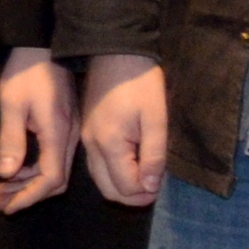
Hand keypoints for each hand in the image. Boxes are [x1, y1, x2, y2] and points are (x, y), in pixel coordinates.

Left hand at [0, 47, 79, 212]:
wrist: (43, 45)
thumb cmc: (26, 71)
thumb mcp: (12, 104)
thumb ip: (11, 140)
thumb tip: (8, 173)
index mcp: (58, 132)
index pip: (50, 178)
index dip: (29, 197)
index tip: (7, 206)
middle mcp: (69, 136)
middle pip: (56, 180)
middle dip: (27, 194)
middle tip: (0, 201)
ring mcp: (70, 132)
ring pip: (55, 170)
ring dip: (29, 184)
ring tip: (2, 190)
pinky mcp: (66, 127)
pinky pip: (54, 158)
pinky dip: (34, 170)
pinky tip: (16, 170)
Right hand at [81, 53, 169, 206]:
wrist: (115, 52)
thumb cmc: (141, 84)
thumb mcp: (156, 119)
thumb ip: (153, 156)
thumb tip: (149, 187)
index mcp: (109, 144)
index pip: (125, 187)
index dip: (146, 192)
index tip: (162, 184)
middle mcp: (91, 147)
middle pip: (108, 190)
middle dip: (132, 195)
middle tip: (155, 186)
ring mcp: (86, 140)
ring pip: (100, 179)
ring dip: (122, 185)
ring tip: (147, 175)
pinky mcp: (87, 132)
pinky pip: (97, 164)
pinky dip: (114, 172)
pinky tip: (133, 163)